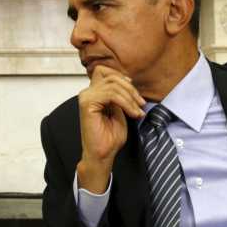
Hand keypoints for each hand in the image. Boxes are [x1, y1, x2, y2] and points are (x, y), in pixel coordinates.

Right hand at [76, 65, 145, 192]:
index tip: (134, 92)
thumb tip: (127, 82)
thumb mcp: (119, 110)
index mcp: (92, 93)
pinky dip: (126, 103)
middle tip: (141, 104)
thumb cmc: (109, 137)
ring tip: (138, 112)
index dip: (121, 77)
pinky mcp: (87, 104)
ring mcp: (86, 97)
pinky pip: (111, 95)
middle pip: (111, 76)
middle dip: (130, 89)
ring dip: (130, 98)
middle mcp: (87, 93)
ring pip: (113, 85)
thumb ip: (119, 95)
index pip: (104, 71)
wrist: (103, 154)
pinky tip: (133, 114)